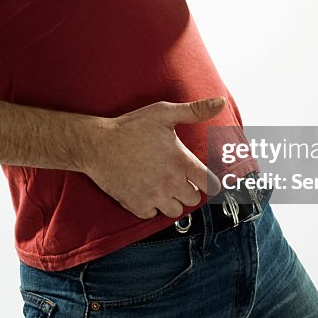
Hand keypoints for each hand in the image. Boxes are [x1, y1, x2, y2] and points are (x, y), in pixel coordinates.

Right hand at [82, 97, 224, 218]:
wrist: (97, 144)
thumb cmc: (130, 127)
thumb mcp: (163, 113)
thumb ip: (194, 111)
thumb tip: (219, 103)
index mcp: (181, 162)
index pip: (211, 185)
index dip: (210, 182)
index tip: (202, 178)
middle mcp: (171, 183)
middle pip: (194, 199)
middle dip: (188, 189)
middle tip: (176, 176)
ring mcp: (154, 197)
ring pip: (176, 211)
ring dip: (172, 200)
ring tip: (161, 185)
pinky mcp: (137, 206)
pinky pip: (153, 215)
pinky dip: (151, 206)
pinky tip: (145, 190)